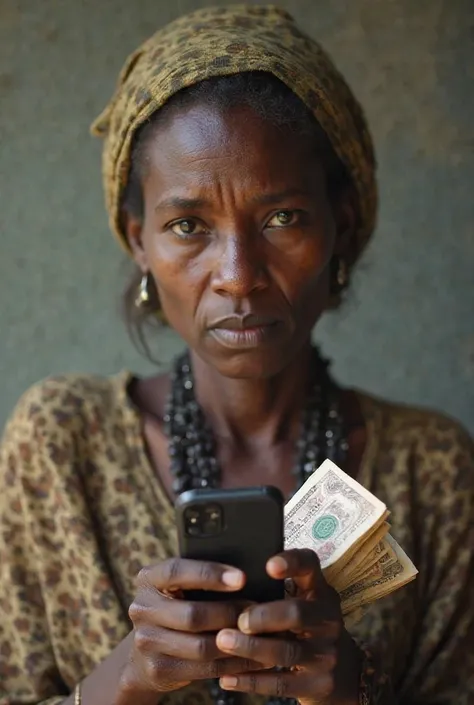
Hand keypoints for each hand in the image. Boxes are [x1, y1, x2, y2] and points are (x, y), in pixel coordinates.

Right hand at [117, 558, 266, 700]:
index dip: (209, 574)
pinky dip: (233, 664)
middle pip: (192, 614)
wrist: (145, 654)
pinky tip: (253, 658)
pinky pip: (204, 669)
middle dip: (230, 613)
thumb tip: (244, 576)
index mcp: (148, 579)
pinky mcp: (158, 669)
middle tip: (258, 611)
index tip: (241, 578)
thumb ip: (200, 579)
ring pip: (201, 646)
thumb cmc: (176, 607)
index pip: (177, 571)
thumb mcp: (178, 587)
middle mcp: (142, 608)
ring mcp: (147, 641)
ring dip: (236, 642)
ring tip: (262, 636)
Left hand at [215, 549, 360, 704]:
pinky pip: (281, 684)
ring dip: (251, 647)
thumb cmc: (308, 628)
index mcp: (320, 591)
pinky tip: (227, 678)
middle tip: (238, 619)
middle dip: (265, 616)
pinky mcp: (319, 685)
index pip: (311, 566)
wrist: (345, 674)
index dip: (292, 562)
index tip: (269, 566)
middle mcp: (328, 620)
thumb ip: (276, 590)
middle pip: (298, 613)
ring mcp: (326, 654)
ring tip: (222, 641)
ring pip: (286, 651)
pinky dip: (251, 681)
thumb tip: (227, 578)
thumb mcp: (304, 603)